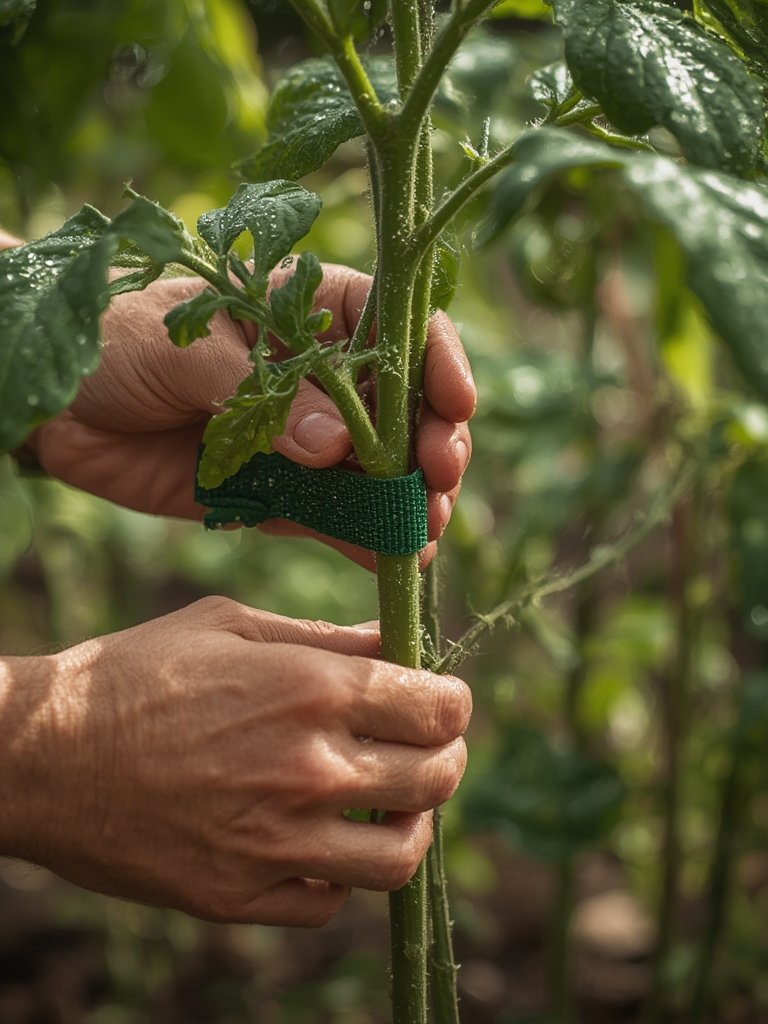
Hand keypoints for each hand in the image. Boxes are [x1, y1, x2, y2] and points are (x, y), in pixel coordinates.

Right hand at [0, 599, 470, 925]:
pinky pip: (330, 900)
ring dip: (412, 826)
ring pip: (401, 857)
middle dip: (446, 758)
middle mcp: (307, 768)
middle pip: (436, 778)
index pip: (438, 706)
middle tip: (426, 748)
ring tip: (389, 804)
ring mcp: (276, 840)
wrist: (41, 755)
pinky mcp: (240, 894)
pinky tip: (320, 842)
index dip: (454, 702)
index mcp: (311, 688)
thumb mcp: (230, 625)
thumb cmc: (134, 673)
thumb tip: (394, 641)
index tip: (442, 701)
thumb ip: (323, 638)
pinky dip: (340, 874)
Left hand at [26, 265, 475, 566]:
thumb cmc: (114, 342)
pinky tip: (396, 558)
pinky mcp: (277, 493)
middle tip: (440, 476)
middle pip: (404, 407)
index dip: (436, 361)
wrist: (55, 405)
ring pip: (379, 470)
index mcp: (305, 312)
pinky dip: (367, 538)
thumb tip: (337, 443)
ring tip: (425, 527)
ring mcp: (303, 439)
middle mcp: (319, 378)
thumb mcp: (183, 345)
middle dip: (434, 440)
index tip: (456, 402)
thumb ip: (261, 391)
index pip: (395, 326)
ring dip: (411, 498)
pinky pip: (333, 517)